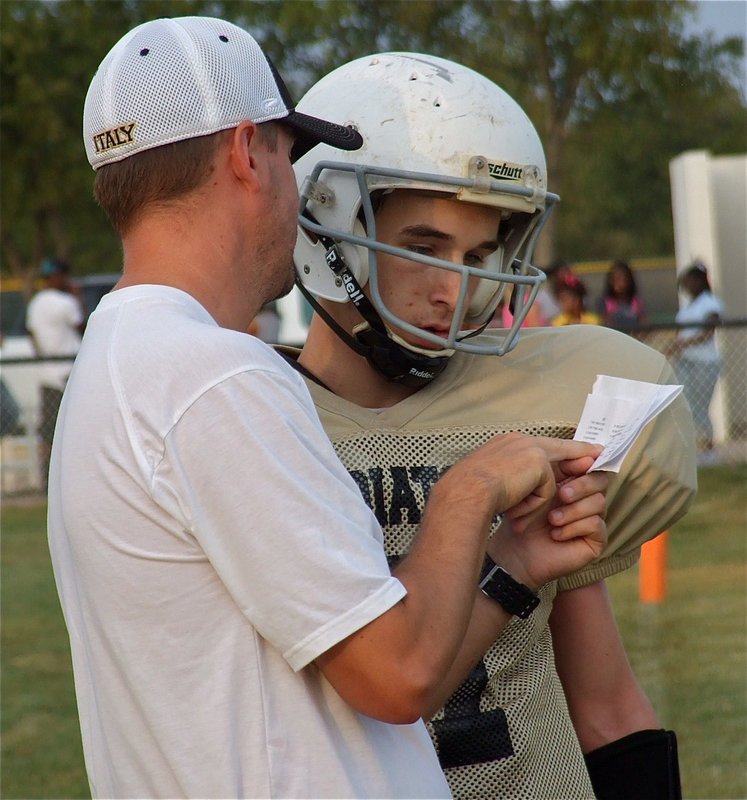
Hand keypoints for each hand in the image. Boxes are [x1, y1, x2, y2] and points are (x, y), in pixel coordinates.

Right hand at [454, 432, 603, 520]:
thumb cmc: (467, 492)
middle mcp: (519, 441)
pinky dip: (534, 506)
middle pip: (558, 447)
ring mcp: (529, 448)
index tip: (577, 451)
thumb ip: (508, 477)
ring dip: (542, 499)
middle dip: (579, 452)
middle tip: (599, 454)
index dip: (558, 450)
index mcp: (504, 444)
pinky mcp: (538, 463)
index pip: (538, 445)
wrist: (464, 492)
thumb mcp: (487, 481)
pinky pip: (547, 490)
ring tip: (533, 510)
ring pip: (552, 475)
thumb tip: (521, 486)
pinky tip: (517, 512)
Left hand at [489, 449, 607, 589]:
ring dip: (573, 510)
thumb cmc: (521, 515)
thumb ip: (556, 464)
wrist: (513, 548)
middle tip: (561, 494)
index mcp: (573, 481)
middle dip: (582, 485)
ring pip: (599, 502)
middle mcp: (586, 499)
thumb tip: (588, 450)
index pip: (591, 465)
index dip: (586, 462)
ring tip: (552, 519)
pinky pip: (597, 525)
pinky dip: (573, 527)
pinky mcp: (595, 541)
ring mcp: (592, 519)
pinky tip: (555, 533)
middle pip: (601, 480)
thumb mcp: (536, 484)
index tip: (575, 463)